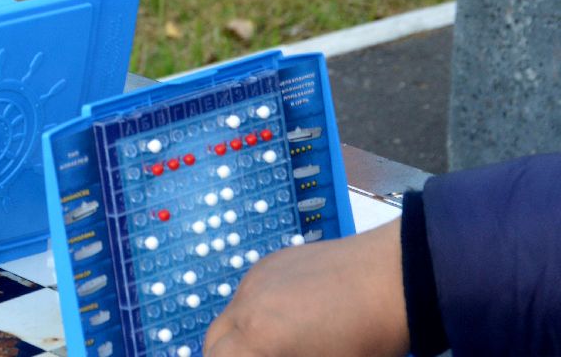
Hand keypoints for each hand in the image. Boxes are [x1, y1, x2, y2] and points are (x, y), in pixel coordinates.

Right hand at [204, 220, 408, 356]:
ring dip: (241, 336)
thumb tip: (278, 352)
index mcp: (258, 337)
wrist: (395, 278)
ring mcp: (256, 277)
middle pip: (214, 341)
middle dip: (227, 356)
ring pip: (229, 315)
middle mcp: (246, 303)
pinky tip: (290, 318)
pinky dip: (256, 311)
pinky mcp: (271, 261)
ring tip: (278, 344)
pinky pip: (248, 292)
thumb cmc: (370, 339)